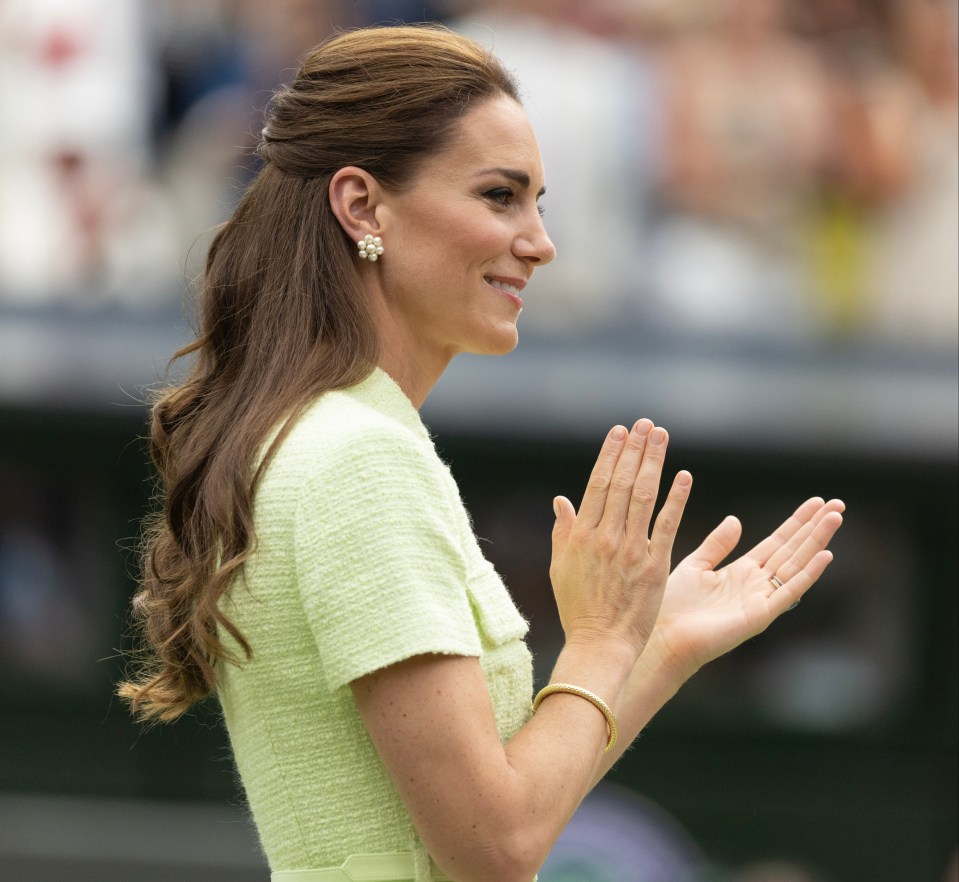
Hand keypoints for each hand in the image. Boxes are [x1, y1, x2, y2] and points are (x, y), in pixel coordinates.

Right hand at [549, 420, 691, 655]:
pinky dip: (676, 499)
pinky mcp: (655, 565)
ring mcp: (631, 550)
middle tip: (645, 424)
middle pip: (621, 482)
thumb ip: (562, 532)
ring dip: (653, 462)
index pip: (597, 484)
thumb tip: (560, 500)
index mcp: (582, 535)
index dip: (610, 455)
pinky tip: (683, 476)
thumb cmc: (579, 609)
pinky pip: (667, 525)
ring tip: (661, 436)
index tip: (620, 432)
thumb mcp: (560, 568)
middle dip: (634, 449)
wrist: (600, 645)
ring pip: (643, 495)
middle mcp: (606, 537)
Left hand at [649, 497, 844, 680]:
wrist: (664, 636)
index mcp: (742, 571)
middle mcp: (757, 584)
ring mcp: (761, 600)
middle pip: (793, 550)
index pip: (777, 542)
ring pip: (796, 565)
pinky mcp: (760, 615)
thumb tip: (736, 519)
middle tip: (838, 504)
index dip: (797, 522)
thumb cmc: (674, 606)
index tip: (817, 502)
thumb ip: (717, 545)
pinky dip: (808, 574)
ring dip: (817, 541)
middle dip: (815, 527)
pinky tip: (825, 555)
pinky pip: (789, 591)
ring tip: (836, 518)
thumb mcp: (695, 566)